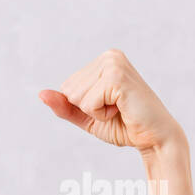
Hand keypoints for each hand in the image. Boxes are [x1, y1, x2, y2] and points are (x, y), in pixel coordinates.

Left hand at [39, 50, 184, 153]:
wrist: (153, 138)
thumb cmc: (123, 125)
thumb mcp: (86, 116)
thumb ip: (64, 106)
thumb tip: (41, 94)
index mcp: (102, 61)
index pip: (67, 87)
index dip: (82, 106)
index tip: (108, 106)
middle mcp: (109, 56)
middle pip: (69, 90)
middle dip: (87, 108)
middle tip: (115, 109)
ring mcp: (114, 63)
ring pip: (76, 96)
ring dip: (94, 111)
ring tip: (119, 108)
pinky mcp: (117, 77)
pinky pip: (87, 103)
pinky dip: (100, 114)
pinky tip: (121, 109)